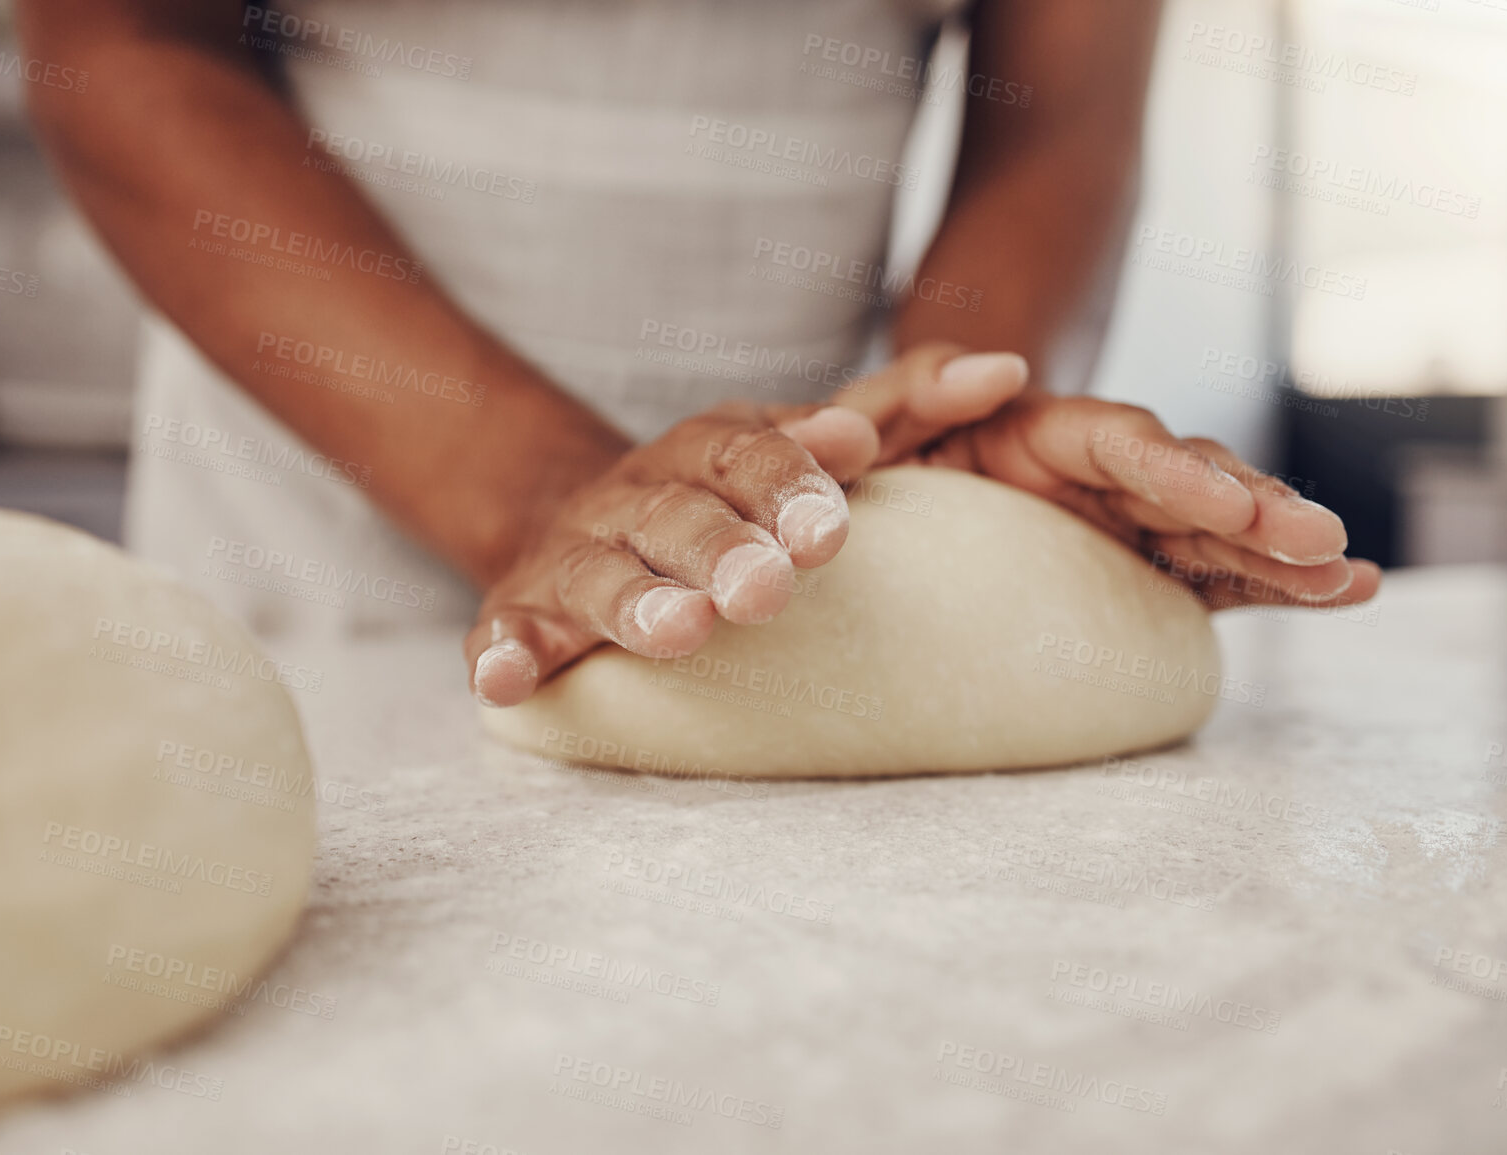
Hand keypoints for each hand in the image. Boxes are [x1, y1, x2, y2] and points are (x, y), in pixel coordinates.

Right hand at [466, 402, 881, 705]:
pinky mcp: (520, 613)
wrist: (573, 518)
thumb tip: (1007, 369)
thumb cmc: (722, 495)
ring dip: (634, 601)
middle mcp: (638, 495)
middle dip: (721, 549)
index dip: (786, 481)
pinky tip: (499, 681)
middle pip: (678, 518)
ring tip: (679, 630)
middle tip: (768, 587)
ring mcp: (575, 554)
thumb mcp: (806, 442)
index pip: (750, 454)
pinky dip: (501, 653)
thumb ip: (902, 409)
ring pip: (599, 574)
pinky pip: (505, 633)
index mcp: (708, 450)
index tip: (829, 522)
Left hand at [834, 343, 1381, 609]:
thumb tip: (1001, 369)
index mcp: (1038, 432)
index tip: (1226, 500)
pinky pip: (1212, 581)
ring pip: (1218, 533)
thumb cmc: (872, 459)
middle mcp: (1097, 473)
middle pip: (1190, 483)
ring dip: (1281, 553)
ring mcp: (1125, 524)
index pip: (1118, 442)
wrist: (876, 511)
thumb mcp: (877, 418)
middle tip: (1318, 541)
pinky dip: (1273, 589)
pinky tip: (1344, 595)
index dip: (1175, 470)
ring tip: (1348, 576)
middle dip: (1256, 512)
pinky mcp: (1135, 573)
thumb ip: (914, 388)